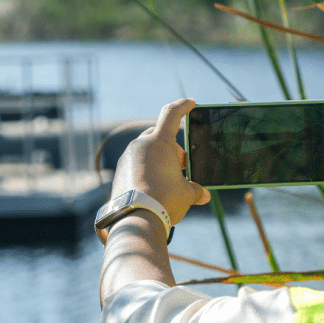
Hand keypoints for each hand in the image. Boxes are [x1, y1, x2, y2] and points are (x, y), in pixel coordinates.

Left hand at [111, 98, 210, 223]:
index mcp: (160, 142)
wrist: (136, 219)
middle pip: (158, 134)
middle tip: (181, 164)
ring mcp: (127, 158)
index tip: (190, 103)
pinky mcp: (119, 172)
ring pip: (145, 150)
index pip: (171, 113)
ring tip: (168, 179)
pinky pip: (135, 164)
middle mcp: (141, 145)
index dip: (182, 106)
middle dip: (172, 146)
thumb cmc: (165, 201)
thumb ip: (196, 190)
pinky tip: (153, 187)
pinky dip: (145, 169)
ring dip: (158, 159)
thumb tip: (204, 195)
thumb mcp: (186, 194)